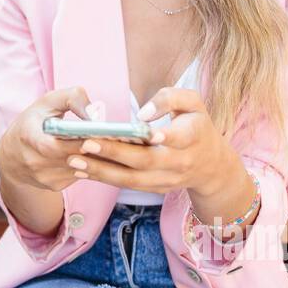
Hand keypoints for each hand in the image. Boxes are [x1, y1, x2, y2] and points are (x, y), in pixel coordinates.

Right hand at [0, 85, 100, 193]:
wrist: (12, 156)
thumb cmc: (33, 122)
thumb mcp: (47, 102)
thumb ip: (72, 98)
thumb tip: (95, 113)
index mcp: (28, 137)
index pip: (52, 146)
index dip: (74, 144)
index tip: (92, 138)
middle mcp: (34, 162)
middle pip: (71, 159)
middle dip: (92, 151)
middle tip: (112, 141)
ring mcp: (44, 177)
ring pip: (79, 169)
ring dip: (96, 159)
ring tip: (110, 146)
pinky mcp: (55, 186)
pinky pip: (79, 175)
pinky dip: (91, 165)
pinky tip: (97, 155)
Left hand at [63, 86, 239, 196]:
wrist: (212, 166)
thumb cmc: (197, 125)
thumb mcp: (193, 103)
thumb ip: (170, 98)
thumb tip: (142, 113)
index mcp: (192, 137)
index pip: (177, 138)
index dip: (163, 136)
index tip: (145, 132)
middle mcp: (180, 163)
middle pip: (145, 161)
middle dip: (114, 154)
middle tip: (86, 143)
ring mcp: (168, 180)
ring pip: (133, 180)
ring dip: (102, 171)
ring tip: (75, 160)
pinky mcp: (156, 189)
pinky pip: (128, 186)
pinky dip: (105, 179)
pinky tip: (83, 169)